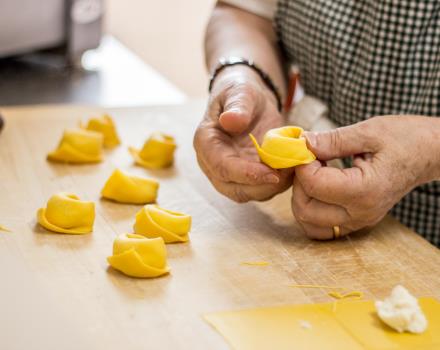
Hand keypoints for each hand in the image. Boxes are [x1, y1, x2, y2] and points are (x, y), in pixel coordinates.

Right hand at [194, 66, 292, 201]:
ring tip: (292, 169)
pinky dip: (277, 185)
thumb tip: (230, 120)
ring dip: (272, 187)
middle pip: (234, 189)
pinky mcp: (244, 178)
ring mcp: (228, 174)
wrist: (246, 102)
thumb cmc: (240, 93)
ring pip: (248, 194)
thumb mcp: (241, 92)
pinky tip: (291, 169)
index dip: (246, 174)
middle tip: (289, 173)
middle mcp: (212, 164)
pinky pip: (259, 190)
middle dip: (262, 186)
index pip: (221, 167)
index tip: (272, 174)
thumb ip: (238, 105)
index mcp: (206, 143)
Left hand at [291, 115, 439, 238]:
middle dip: (298, 183)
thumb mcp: (369, 131)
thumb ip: (333, 140)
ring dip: (302, 198)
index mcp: (365, 190)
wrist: (430, 154)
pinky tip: (320, 186)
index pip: (313, 185)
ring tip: (314, 174)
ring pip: (309, 224)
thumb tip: (302, 143)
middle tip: (309, 162)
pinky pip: (322, 226)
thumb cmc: (406, 139)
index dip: (302, 164)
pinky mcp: (357, 221)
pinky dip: (312, 209)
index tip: (308, 148)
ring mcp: (359, 221)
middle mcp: (361, 213)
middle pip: (305, 210)